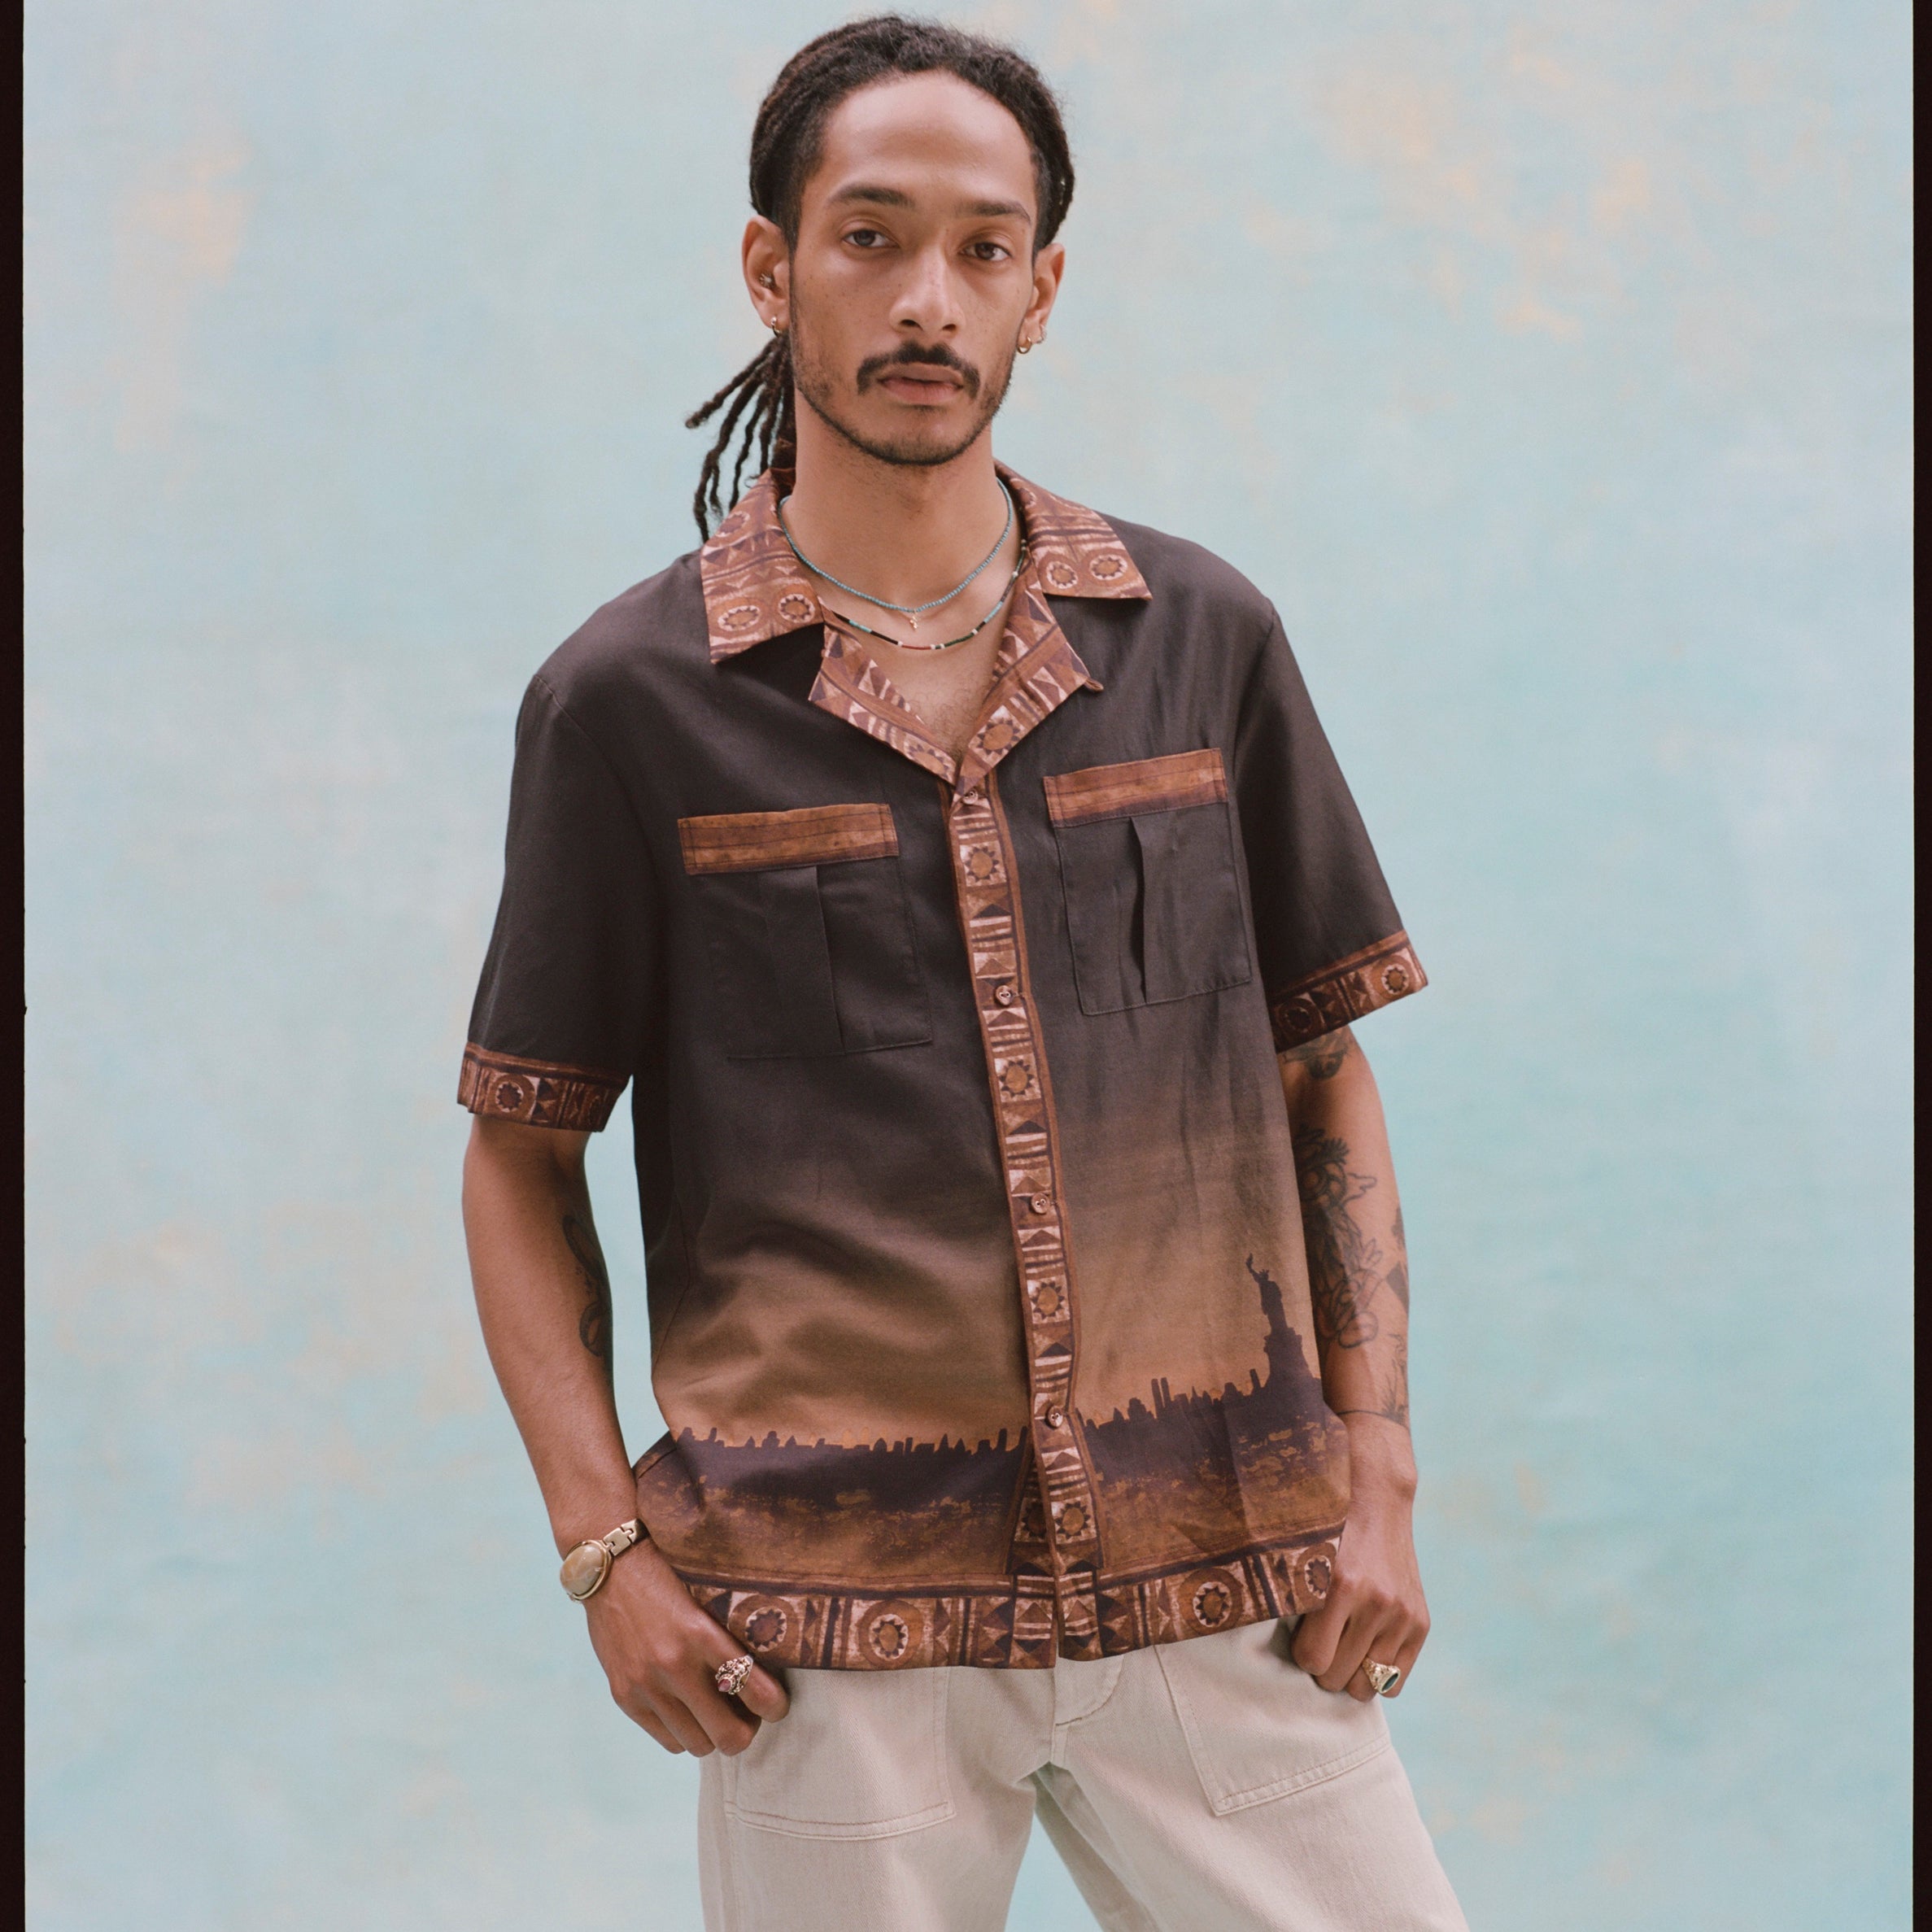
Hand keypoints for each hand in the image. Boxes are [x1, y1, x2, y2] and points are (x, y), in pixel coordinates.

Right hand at [582, 1540, 789, 1753]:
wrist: (611, 1570)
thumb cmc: (670, 1578)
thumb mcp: (707, 1598)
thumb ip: (730, 1636)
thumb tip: (764, 1679)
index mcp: (702, 1633)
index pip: (755, 1690)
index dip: (775, 1707)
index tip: (777, 1705)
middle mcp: (674, 1664)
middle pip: (728, 1735)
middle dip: (746, 1730)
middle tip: (748, 1713)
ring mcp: (646, 1685)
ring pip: (698, 1745)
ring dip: (713, 1734)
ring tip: (716, 1711)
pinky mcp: (625, 1697)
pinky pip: (669, 1741)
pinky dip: (685, 1732)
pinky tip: (688, 1710)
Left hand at [1290, 1418, 1428, 1701]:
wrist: (1375, 1501)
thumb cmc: (1324, 1530)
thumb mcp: (1296, 1555)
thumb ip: (1286, 1598)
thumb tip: (1256, 1648)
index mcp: (1341, 1585)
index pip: (1312, 1659)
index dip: (1301, 1652)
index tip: (1300, 1635)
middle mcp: (1376, 1602)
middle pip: (1337, 1678)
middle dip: (1323, 1666)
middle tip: (1319, 1640)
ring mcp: (1401, 1615)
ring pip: (1366, 1686)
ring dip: (1348, 1673)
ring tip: (1340, 1646)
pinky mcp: (1420, 1623)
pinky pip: (1394, 1683)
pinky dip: (1376, 1676)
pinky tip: (1363, 1651)